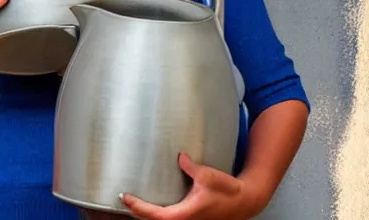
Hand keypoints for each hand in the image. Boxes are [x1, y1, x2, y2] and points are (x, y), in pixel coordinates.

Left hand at [121, 153, 262, 219]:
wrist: (244, 201)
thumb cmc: (227, 190)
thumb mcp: (207, 175)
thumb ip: (191, 166)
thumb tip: (180, 156)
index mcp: (185, 214)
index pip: (155, 215)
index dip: (138, 207)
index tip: (125, 197)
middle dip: (138, 212)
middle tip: (124, 198)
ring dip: (147, 214)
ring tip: (134, 201)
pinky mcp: (191, 218)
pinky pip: (169, 218)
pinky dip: (157, 213)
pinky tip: (154, 204)